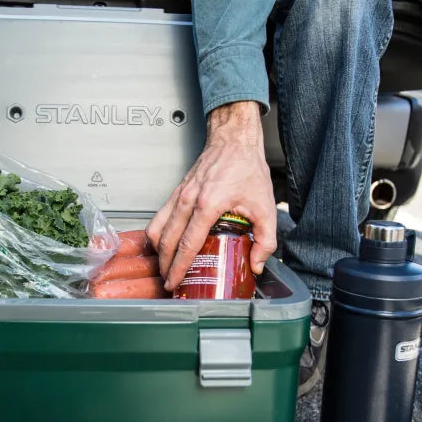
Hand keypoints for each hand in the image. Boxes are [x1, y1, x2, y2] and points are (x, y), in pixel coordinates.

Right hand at [146, 101, 277, 290]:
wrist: (234, 140)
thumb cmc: (246, 167)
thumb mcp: (265, 206)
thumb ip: (265, 240)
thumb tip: (256, 264)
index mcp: (208, 204)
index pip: (187, 244)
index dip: (179, 267)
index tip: (174, 281)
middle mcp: (188, 200)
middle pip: (167, 241)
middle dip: (165, 265)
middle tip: (169, 281)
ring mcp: (179, 195)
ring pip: (157, 228)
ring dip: (158, 250)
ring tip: (165, 265)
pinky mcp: (176, 191)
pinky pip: (159, 217)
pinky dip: (158, 233)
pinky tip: (166, 243)